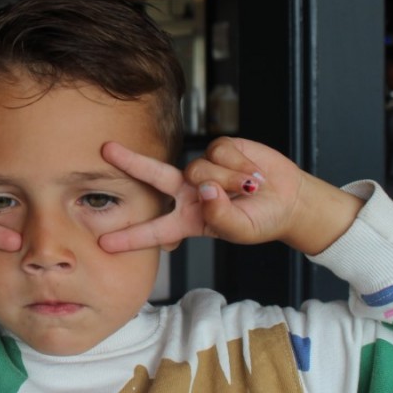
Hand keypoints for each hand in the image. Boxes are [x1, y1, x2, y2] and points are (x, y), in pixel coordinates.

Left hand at [99, 137, 359, 254]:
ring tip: (250, 190)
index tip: (104, 243)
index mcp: (188, 220)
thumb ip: (221, 216)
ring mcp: (201, 169)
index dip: (130, 237)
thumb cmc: (261, 221)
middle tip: (106, 150)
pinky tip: (252, 172)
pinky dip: (239, 165)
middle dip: (130, 162)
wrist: (288, 200)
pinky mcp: (219, 149)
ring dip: (229, 180)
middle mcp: (188, 192)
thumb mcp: (241, 231)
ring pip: (200, 168)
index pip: (155, 230)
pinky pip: (220, 152)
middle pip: (153, 176)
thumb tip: (205, 189)